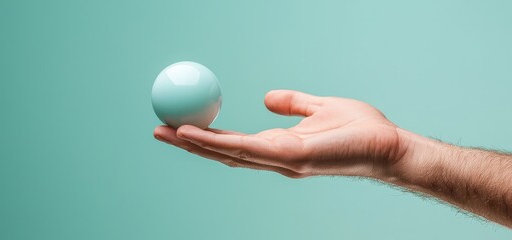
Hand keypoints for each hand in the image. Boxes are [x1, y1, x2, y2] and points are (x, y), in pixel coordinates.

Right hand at [154, 90, 405, 178]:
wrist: (388, 145)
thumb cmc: (359, 129)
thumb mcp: (318, 107)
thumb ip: (292, 104)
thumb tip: (266, 98)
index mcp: (278, 146)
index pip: (234, 143)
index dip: (206, 136)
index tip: (183, 124)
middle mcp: (273, 158)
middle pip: (223, 152)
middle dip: (190, 144)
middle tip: (160, 130)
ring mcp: (279, 161)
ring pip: (227, 154)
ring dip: (194, 145)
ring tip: (167, 133)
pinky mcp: (289, 159)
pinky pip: (245, 151)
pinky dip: (216, 143)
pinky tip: (195, 135)